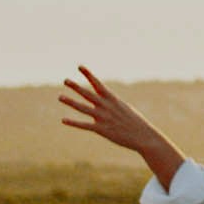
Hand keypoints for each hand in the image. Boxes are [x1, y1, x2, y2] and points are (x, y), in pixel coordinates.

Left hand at [59, 66, 184, 189]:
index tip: (79, 66)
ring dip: (71, 102)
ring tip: (60, 97)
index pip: (98, 84)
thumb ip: (112, 103)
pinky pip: (85, 125)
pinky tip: (63, 120)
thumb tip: (105, 100)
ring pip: (83, 108)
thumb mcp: (124, 108)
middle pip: (88, 94)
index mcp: (112, 99)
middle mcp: (106, 106)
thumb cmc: (135, 122)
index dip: (88, 74)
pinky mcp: (102, 130)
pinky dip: (74, 122)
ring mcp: (103, 118)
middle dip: (76, 86)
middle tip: (65, 80)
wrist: (144, 136)